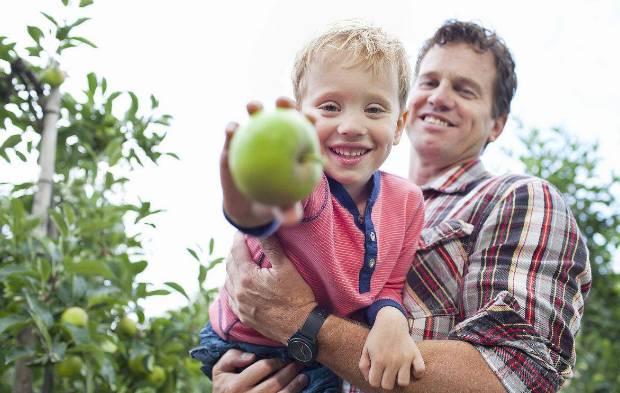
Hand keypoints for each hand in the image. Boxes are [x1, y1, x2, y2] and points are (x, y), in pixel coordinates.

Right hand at [212, 349, 307, 392]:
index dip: (277, 360)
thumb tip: (251, 356)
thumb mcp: (220, 370)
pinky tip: (298, 389)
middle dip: (290, 371)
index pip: (263, 367)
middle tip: (300, 363)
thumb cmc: (224, 387)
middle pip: (275, 382)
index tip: (285, 356)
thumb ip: (232, 358)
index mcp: (236, 385)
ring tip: (303, 376)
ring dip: (295, 385)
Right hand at [221, 97, 306, 226]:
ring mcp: (254, 139)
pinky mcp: (234, 144)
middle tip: (283, 101)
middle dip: (285, 103)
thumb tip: (292, 219)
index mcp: (293, 148)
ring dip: (255, 108)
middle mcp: (275, 139)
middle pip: (282, 116)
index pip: (304, 130)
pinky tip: (231, 129)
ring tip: (253, 106)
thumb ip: (288, 211)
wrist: (248, 205)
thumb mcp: (281, 209)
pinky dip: (232, 130)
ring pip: (255, 119)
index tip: (311, 116)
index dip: (309, 119)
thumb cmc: (273, 204)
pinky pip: (233, 134)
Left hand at [224, 231, 317, 342]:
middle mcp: (238, 291)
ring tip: (240, 260)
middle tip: (241, 242)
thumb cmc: (296, 296)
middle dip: (235, 251)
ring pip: (228, 281)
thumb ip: (271, 246)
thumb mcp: (285, 267)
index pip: (236, 251)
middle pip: (230, 265)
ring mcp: (239, 306)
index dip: (238, 238)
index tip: (242, 230)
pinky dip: (233, 286)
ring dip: (232, 268)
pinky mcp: (243, 316)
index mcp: (246, 277)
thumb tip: (263, 229)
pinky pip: (231, 297)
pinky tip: (239, 283)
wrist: (301, 327)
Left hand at [359, 307, 424, 389]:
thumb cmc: (377, 337)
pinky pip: (420, 371)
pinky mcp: (415, 354)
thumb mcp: (366, 349)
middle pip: (388, 386)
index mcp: (378, 360)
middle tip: (386, 373)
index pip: (374, 383)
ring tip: (398, 372)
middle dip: (385, 381)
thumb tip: (368, 379)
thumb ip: (363, 365)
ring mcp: (405, 358)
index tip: (376, 373)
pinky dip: (417, 373)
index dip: (374, 380)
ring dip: (400, 379)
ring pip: (404, 382)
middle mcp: (392, 361)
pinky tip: (411, 368)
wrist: (391, 321)